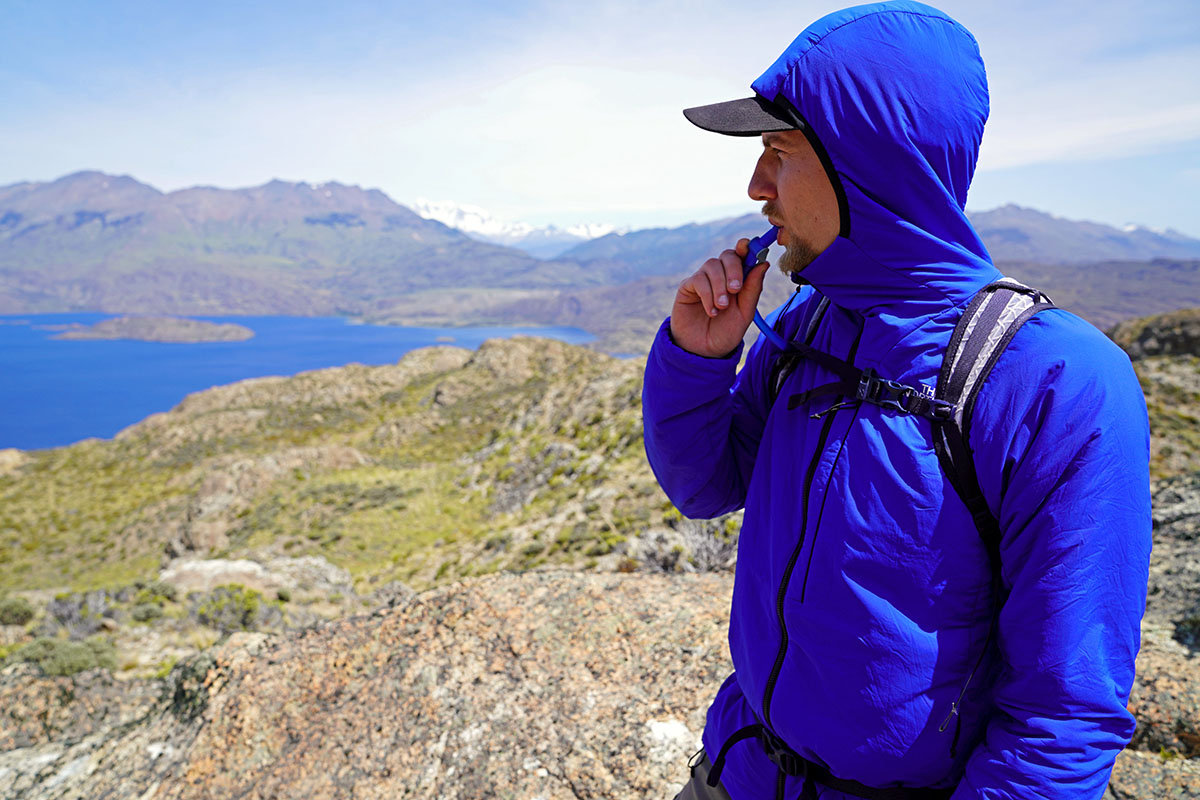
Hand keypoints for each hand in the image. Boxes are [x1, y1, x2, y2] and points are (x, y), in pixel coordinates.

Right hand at [669, 238, 767, 357]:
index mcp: (738, 278)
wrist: (703, 351)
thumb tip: (763, 263)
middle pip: (727, 255)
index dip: (746, 247)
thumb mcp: (745, 313)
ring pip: (712, 265)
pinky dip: (707, 294)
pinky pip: (698, 280)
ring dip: (720, 286)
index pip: (742, 255)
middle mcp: (720, 275)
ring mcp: (703, 279)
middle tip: (736, 289)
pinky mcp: (688, 287)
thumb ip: (753, 289)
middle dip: (734, 269)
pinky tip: (711, 311)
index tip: (748, 247)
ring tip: (722, 307)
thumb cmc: (726, 332)